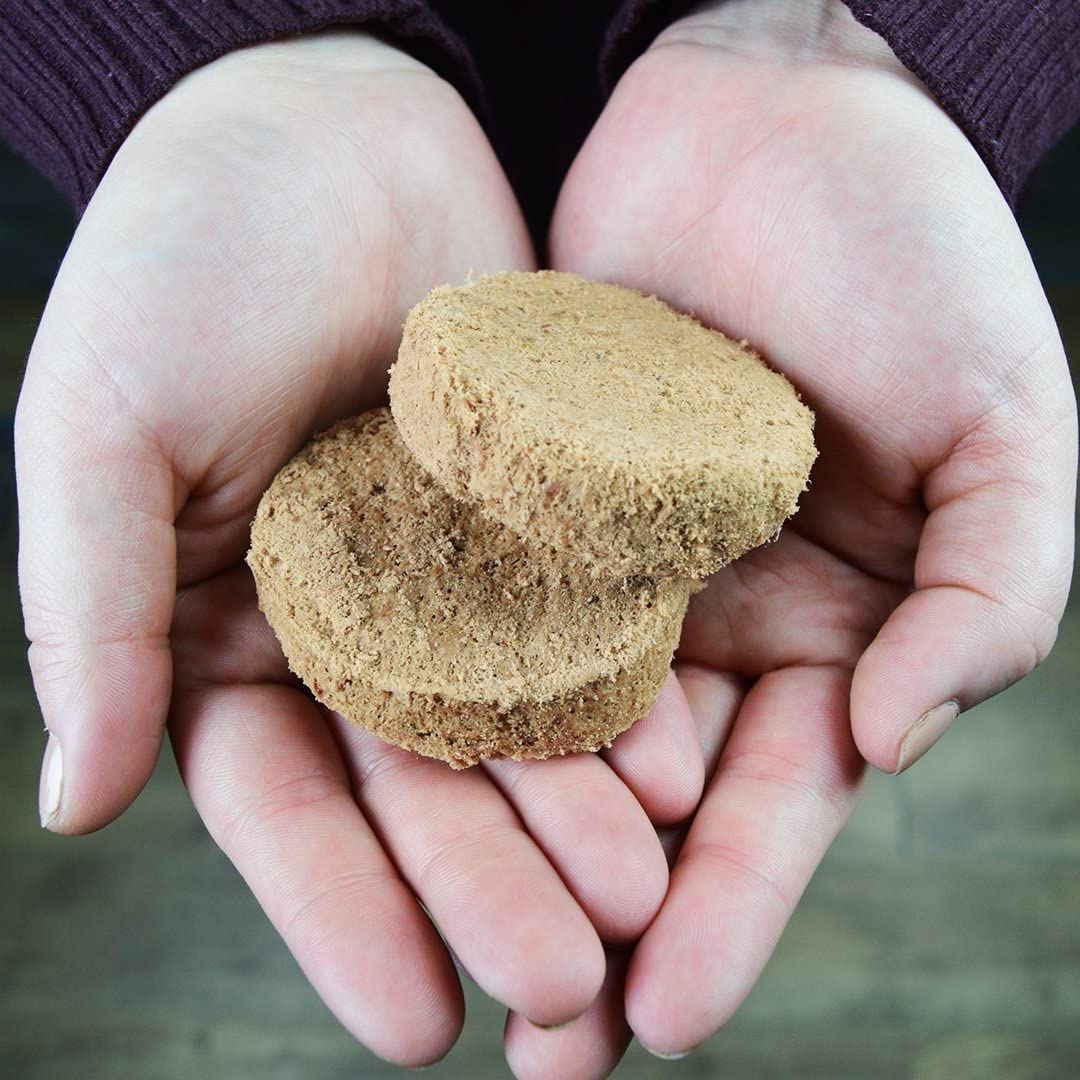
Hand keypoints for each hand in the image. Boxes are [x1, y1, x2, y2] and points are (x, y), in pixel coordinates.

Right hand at [16, 33, 705, 1065]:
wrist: (334, 133)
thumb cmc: (187, 258)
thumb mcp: (104, 427)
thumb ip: (85, 611)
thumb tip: (71, 805)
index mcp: (231, 629)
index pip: (286, 805)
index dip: (343, 913)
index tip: (409, 1020)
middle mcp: (353, 625)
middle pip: (421, 789)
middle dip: (484, 890)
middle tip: (556, 993)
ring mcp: (458, 575)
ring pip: (520, 727)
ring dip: (574, 823)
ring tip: (635, 912)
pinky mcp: (547, 515)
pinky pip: (594, 620)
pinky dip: (630, 699)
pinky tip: (680, 774)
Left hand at [511, 0, 1076, 1068]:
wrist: (769, 114)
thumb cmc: (912, 253)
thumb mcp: (1003, 427)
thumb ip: (989, 592)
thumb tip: (891, 742)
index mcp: (834, 629)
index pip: (774, 805)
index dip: (728, 913)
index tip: (663, 1021)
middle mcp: (710, 616)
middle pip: (646, 805)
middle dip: (599, 927)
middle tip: (541, 1055)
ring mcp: (606, 561)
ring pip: (546, 731)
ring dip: (504, 845)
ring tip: (447, 962)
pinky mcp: (520, 493)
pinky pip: (474, 606)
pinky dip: (442, 691)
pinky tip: (388, 781)